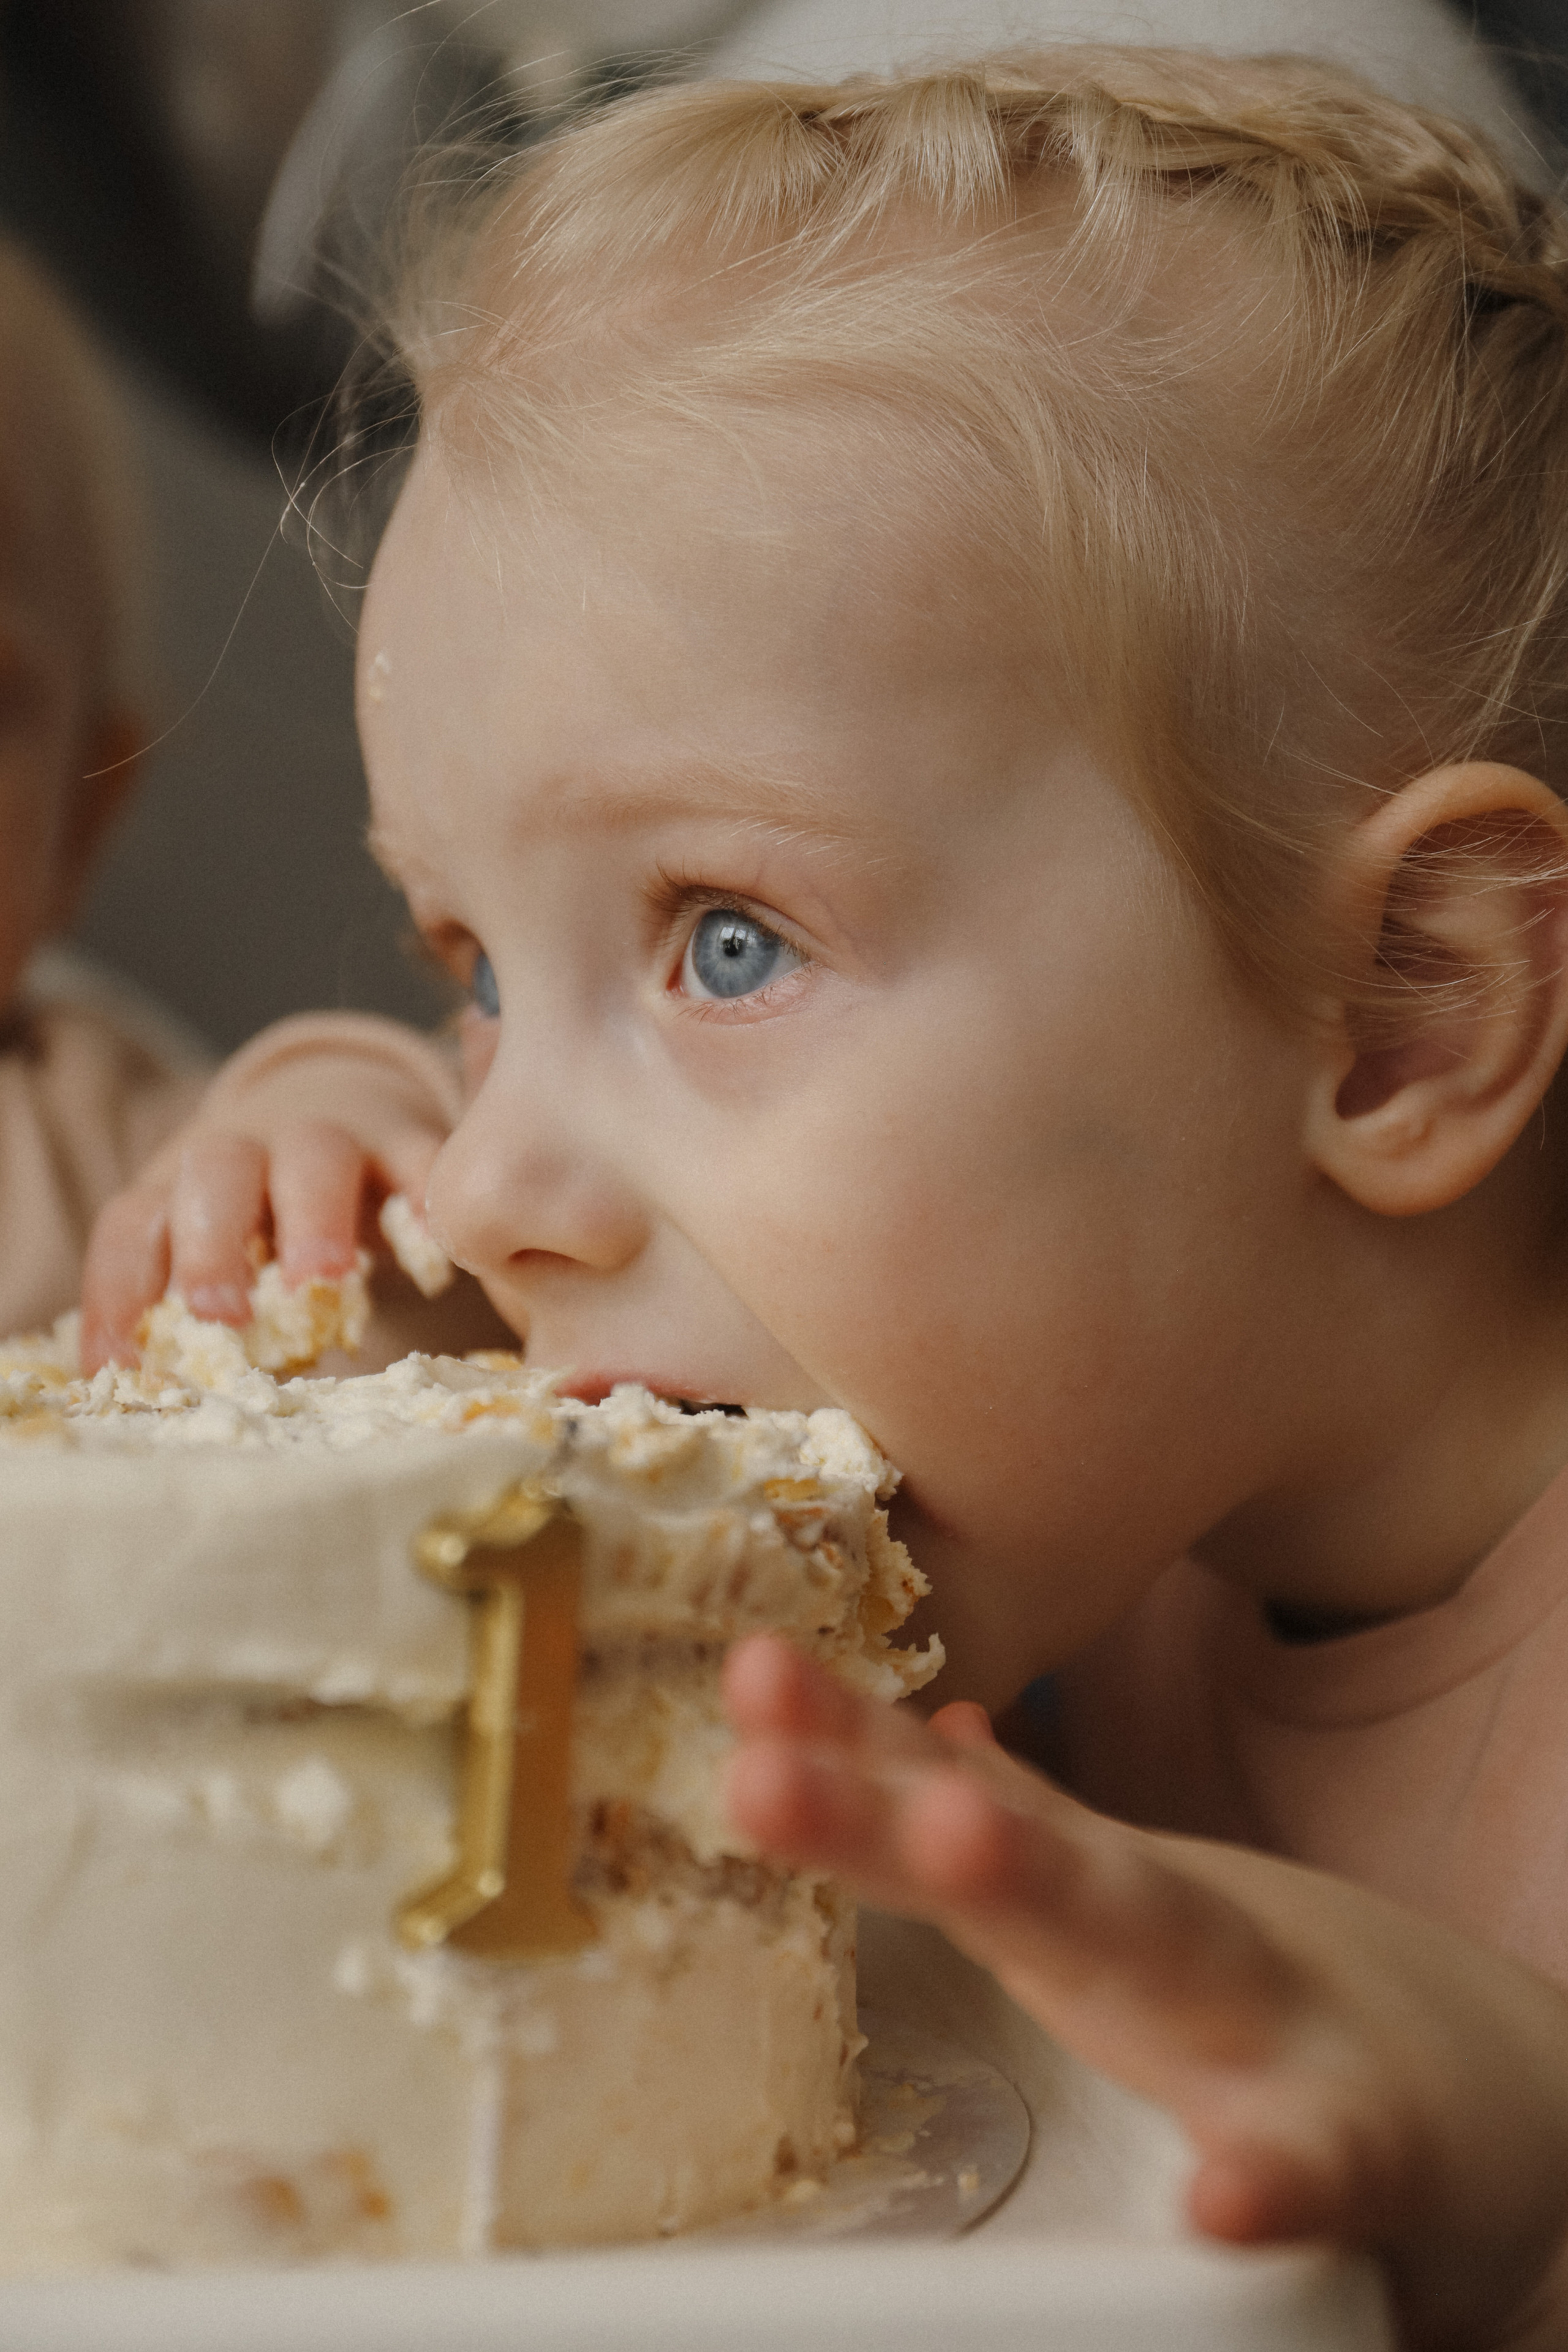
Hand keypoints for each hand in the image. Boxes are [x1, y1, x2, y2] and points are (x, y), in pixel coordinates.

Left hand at [80, 1016, 458, 1369]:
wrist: (334, 1099)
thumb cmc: (259, 1215)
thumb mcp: (214, 1252)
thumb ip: (190, 1313)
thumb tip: (151, 1400)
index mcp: (178, 1184)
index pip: (132, 1227)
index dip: (117, 1293)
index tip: (120, 1367)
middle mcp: (245, 1149)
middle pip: (216, 1173)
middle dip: (212, 1243)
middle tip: (221, 1317)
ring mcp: (328, 1136)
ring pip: (314, 1154)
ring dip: (312, 1217)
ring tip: (324, 1285)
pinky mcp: (402, 1138)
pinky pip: (415, 1156)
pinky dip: (423, 1197)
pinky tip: (434, 1252)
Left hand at [724, 1637, 1567, 2351]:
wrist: (1471, 2080)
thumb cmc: (1266, 1996)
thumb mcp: (1130, 1892)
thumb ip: (1032, 1823)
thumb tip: (935, 1739)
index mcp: (1086, 1899)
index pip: (942, 1803)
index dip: (843, 1740)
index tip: (748, 1673)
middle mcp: (1153, 1936)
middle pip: (1005, 1853)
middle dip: (884, 1810)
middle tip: (760, 1764)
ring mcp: (1256, 2026)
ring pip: (1146, 1948)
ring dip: (1046, 1887)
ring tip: (956, 1828)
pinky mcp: (1363, 2140)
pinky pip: (1315, 2162)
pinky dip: (1272, 2173)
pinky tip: (1224, 2198)